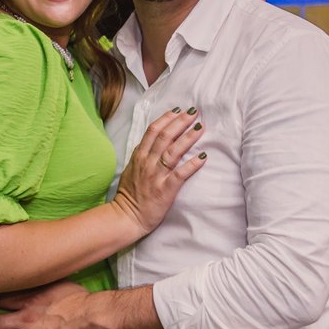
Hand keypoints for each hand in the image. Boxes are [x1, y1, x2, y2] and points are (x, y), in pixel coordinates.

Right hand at [110, 108, 205, 236]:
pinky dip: (192, 165)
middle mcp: (147, 163)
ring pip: (173, 152)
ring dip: (188, 138)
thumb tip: (151, 141)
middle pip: (165, 137)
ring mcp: (156, 176)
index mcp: (139, 157)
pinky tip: (203, 157)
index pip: (153, 131)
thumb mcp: (131, 169)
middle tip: (194, 112)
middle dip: (180, 122)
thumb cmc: (129, 195)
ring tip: (201, 127)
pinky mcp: (165, 191)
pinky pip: (180, 175)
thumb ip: (141, 155)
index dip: (166, 118)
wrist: (125, 218)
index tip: (179, 110)